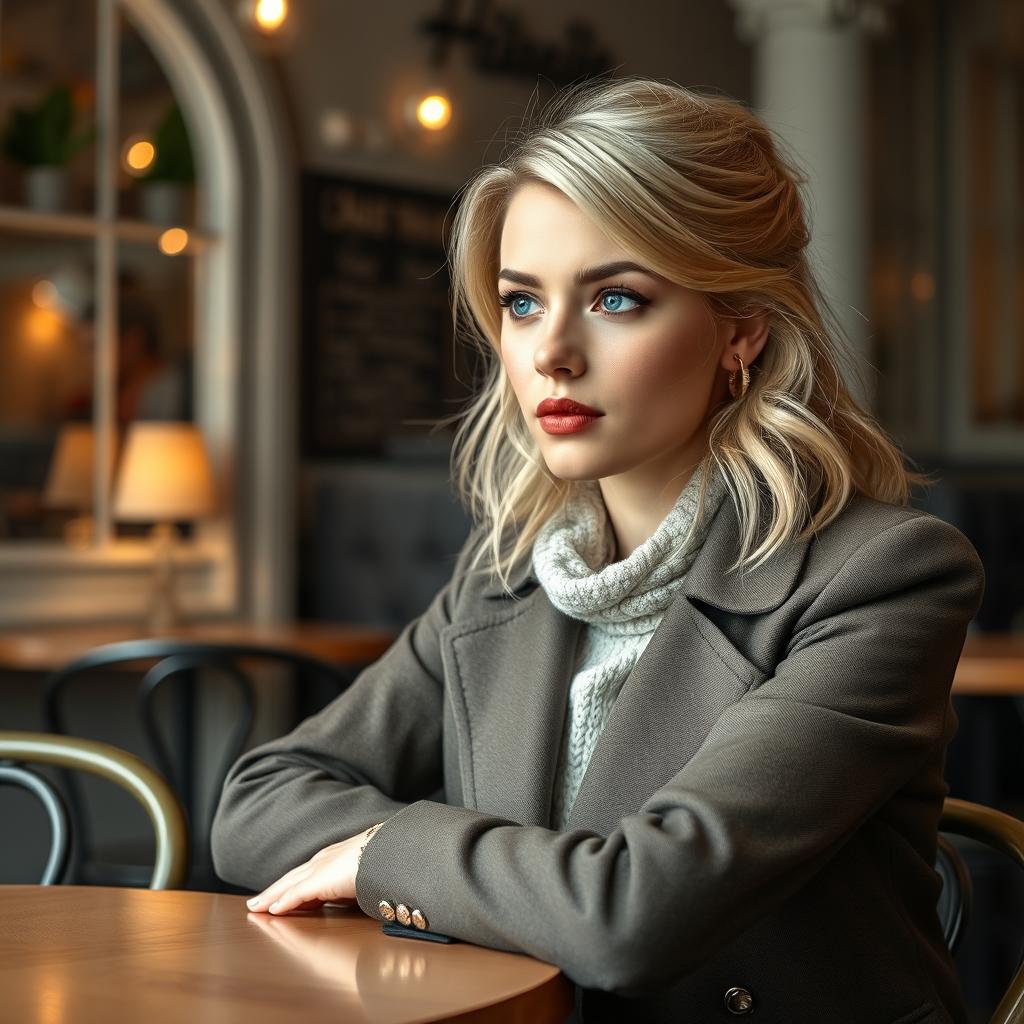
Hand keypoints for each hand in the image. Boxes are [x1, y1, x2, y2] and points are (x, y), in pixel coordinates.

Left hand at [246, 824, 380, 915]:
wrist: (391, 852)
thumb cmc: (387, 860)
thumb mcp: (370, 871)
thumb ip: (360, 880)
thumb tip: (361, 888)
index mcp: (338, 856)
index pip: (309, 872)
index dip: (294, 883)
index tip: (283, 893)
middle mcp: (325, 859)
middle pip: (292, 877)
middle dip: (275, 889)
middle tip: (259, 900)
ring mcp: (320, 869)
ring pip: (288, 885)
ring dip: (272, 896)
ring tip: (256, 906)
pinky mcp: (318, 881)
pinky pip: (294, 895)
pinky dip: (282, 903)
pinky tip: (271, 911)